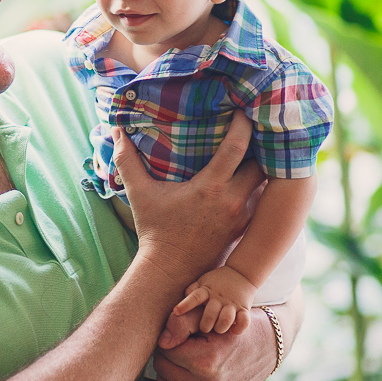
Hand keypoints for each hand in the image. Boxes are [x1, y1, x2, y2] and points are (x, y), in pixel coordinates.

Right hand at [113, 114, 263, 282]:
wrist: (170, 271)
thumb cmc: (154, 231)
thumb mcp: (139, 193)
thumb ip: (127, 160)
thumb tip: (115, 129)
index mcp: (211, 187)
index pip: (237, 147)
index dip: (244, 124)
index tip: (245, 109)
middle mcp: (232, 200)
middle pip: (263, 163)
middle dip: (264, 145)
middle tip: (259, 128)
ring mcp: (241, 217)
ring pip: (266, 184)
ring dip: (264, 167)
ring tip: (260, 150)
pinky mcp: (243, 229)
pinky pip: (260, 202)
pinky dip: (258, 188)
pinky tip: (252, 178)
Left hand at [150, 305, 275, 380]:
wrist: (266, 347)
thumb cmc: (231, 328)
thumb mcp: (208, 317)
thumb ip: (179, 323)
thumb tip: (161, 343)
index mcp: (207, 362)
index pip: (165, 351)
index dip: (167, 340)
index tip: (178, 337)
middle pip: (164, 372)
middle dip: (164, 358)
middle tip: (174, 349)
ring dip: (162, 379)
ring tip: (170, 367)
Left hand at [174, 265, 255, 334]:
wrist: (242, 273)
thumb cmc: (218, 280)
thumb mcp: (203, 280)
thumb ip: (192, 289)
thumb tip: (180, 300)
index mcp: (207, 290)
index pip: (195, 297)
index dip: (185, 305)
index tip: (176, 312)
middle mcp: (219, 297)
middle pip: (210, 313)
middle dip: (205, 324)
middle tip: (204, 328)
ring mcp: (232, 303)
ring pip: (226, 319)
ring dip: (220, 327)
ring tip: (218, 328)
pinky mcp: (244, 308)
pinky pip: (244, 321)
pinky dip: (238, 329)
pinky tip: (233, 330)